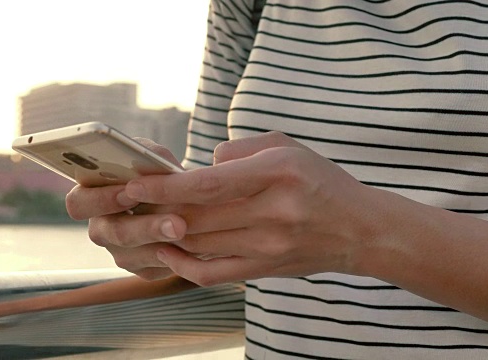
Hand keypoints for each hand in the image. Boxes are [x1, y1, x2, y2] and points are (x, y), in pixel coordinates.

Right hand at [65, 138, 186, 279]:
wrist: (186, 198)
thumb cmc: (160, 171)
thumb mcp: (155, 157)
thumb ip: (151, 157)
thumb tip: (153, 164)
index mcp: (91, 196)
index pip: (79, 203)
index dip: (101, 199)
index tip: (130, 192)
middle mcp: (101, 228)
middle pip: (111, 233)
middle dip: (145, 227)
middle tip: (175, 223)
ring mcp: (120, 252)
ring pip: (133, 255)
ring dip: (162, 243)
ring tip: (185, 230)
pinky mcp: (144, 269)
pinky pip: (155, 268)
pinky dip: (175, 256)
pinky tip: (192, 243)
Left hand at [112, 132, 381, 285]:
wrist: (359, 230)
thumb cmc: (321, 182)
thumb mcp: (289, 148)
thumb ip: (240, 151)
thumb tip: (200, 167)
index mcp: (278, 173)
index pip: (208, 183)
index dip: (164, 187)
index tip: (133, 185)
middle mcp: (274, 212)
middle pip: (197, 216)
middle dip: (155, 210)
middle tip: (128, 202)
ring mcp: (269, 246)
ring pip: (200, 244)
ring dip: (165, 233)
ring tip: (142, 221)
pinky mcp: (265, 270)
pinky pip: (213, 273)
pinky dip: (182, 264)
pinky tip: (168, 250)